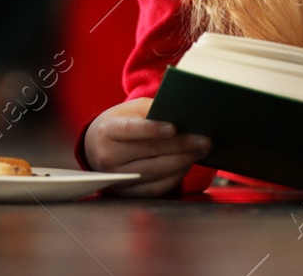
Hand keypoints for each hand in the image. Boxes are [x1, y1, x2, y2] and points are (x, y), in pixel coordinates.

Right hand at [83, 96, 212, 196]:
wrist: (98, 147)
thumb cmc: (122, 123)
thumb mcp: (132, 110)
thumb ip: (154, 110)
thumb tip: (184, 115)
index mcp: (108, 131)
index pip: (130, 130)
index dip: (152, 129)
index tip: (174, 128)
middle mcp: (108, 158)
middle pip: (149, 152)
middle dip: (180, 146)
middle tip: (204, 140)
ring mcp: (118, 179)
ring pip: (155, 172)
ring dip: (182, 162)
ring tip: (201, 151)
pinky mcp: (128, 193)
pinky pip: (156, 188)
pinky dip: (175, 176)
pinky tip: (188, 164)